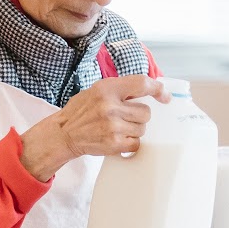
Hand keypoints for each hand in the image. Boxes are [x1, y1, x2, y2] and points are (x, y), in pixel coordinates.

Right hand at [20, 75, 170, 180]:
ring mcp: (112, 126)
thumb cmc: (82, 111)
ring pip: (142, 128)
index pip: (141, 83)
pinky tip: (117, 139)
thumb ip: (120, 90)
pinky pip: (136, 143)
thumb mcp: (97, 91)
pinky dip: (130, 143)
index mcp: (107, 88)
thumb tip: (149, 89)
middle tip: (123, 117)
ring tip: (117, 128)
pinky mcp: (113, 144)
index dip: (157, 89)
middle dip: (138, 116)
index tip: (164, 96)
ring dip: (134, 130)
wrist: (64, 134)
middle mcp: (110, 106)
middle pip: (145, 112)